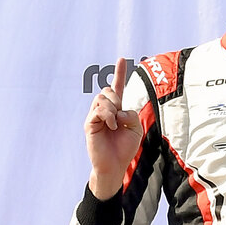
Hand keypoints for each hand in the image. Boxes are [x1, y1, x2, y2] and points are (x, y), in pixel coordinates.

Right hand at [86, 57, 140, 198]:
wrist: (115, 166)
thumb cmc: (125, 148)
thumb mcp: (135, 129)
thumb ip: (131, 115)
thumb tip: (117, 111)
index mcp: (116, 110)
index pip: (116, 87)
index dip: (119, 73)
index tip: (122, 59)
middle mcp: (104, 111)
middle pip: (107, 90)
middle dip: (116, 99)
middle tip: (120, 117)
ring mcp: (95, 117)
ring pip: (102, 98)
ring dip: (112, 108)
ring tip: (115, 124)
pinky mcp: (90, 124)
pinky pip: (98, 110)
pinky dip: (108, 116)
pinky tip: (111, 126)